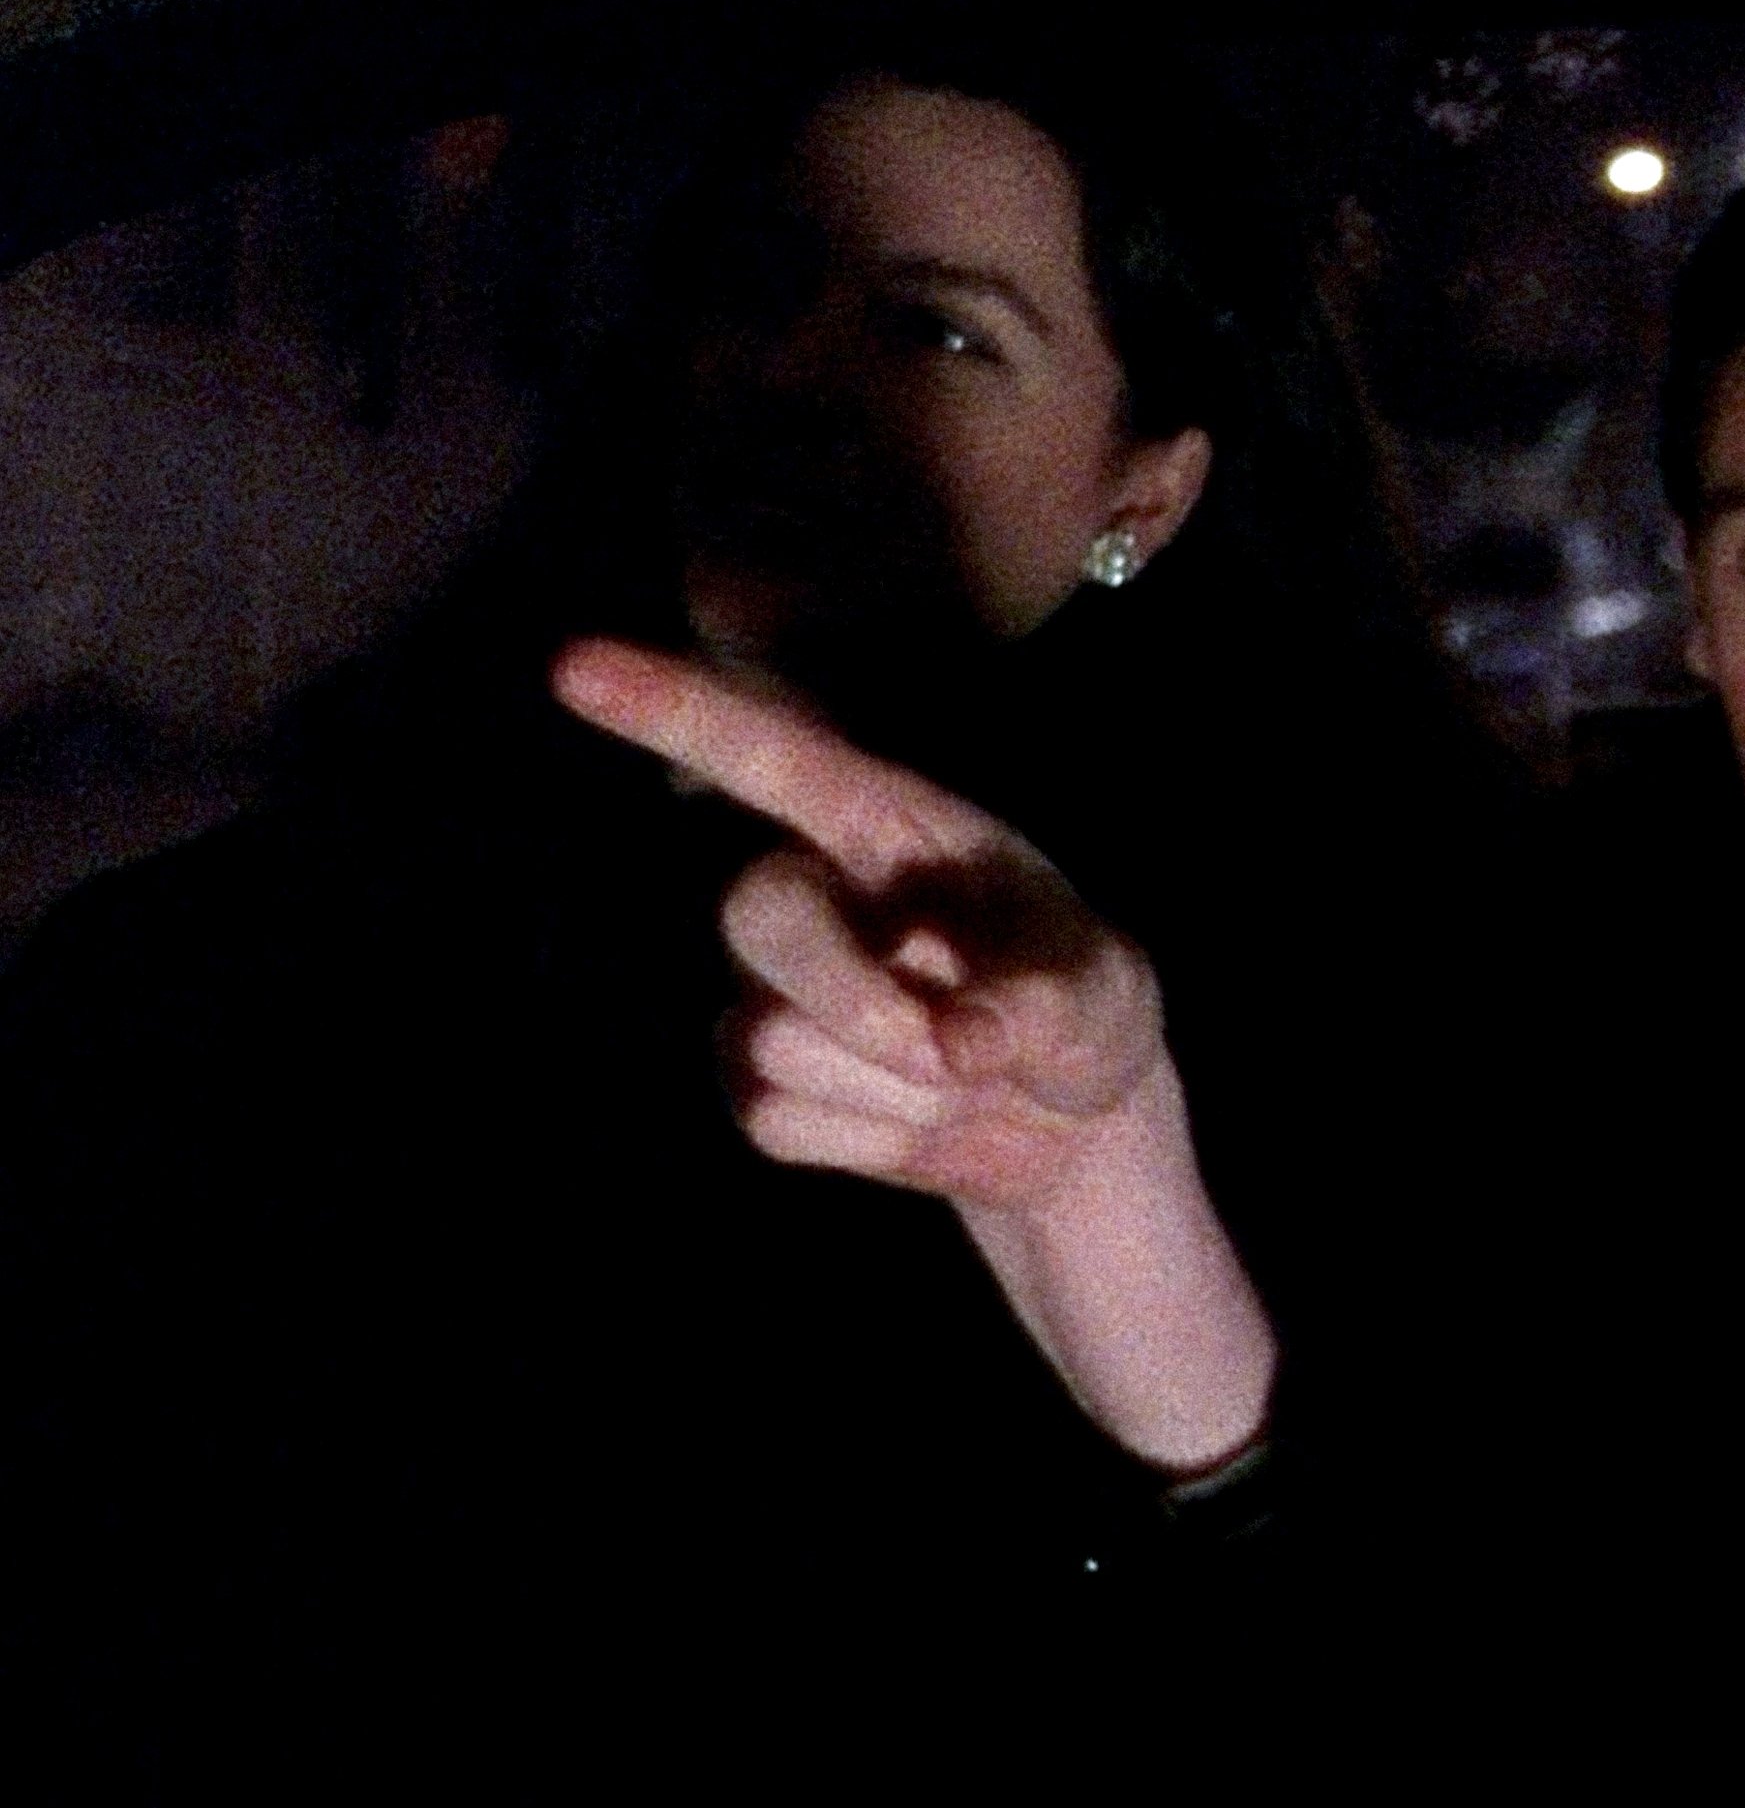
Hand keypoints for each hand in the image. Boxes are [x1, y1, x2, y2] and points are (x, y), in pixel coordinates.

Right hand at [552, 637, 1274, 1474]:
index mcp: (894, 828)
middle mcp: (818, 891)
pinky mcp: (757, 1081)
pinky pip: (775, 1118)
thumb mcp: (1106, 995)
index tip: (575, 666)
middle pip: (754, 914)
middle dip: (846, 995)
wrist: (1071, 1123)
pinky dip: (870, 1140)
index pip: (774, 756)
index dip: (675, 709)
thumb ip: (1046, 1003)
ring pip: (774, 1039)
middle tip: (951, 1053)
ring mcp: (773, 988)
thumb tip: (959, 1043)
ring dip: (894, 1087)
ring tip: (965, 1076)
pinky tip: (921, 1120)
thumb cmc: (1087, 1013)